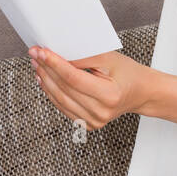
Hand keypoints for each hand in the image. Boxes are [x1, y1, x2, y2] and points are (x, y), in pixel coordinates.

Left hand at [28, 47, 152, 129]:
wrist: (141, 92)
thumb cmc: (128, 73)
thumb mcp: (109, 59)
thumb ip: (84, 57)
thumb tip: (58, 54)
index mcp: (109, 95)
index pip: (73, 78)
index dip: (54, 64)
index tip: (41, 51)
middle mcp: (101, 112)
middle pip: (64, 89)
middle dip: (46, 69)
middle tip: (35, 55)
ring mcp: (94, 121)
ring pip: (60, 100)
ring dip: (45, 81)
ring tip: (37, 65)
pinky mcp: (88, 124)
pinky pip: (64, 108)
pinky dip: (52, 93)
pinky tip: (45, 80)